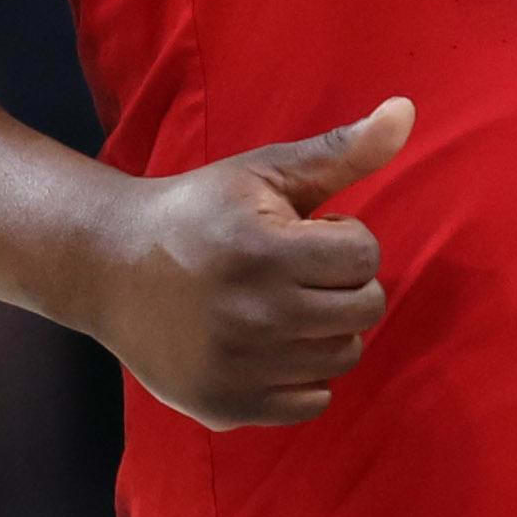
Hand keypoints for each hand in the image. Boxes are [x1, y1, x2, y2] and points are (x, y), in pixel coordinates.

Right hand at [70, 99, 413, 430]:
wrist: (109, 267)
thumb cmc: (199, 211)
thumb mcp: (264, 172)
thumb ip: (341, 150)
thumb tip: (406, 111)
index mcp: (264, 251)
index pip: (365, 256)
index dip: (342, 237)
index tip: (302, 234)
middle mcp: (254, 315)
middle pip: (365, 311)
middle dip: (343, 285)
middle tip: (296, 272)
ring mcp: (239, 367)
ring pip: (343, 357)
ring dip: (326, 329)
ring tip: (282, 305)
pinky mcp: (226, 406)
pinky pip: (313, 402)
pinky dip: (303, 375)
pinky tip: (268, 345)